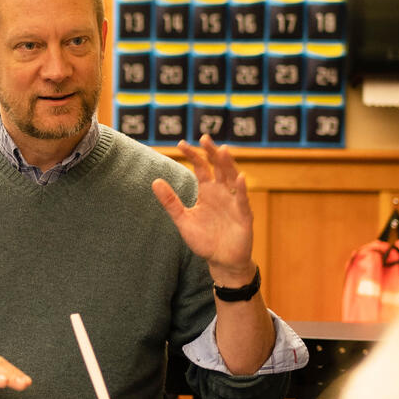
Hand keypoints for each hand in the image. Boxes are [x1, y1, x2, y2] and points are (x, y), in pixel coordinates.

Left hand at [151, 134, 256, 285]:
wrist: (221, 261)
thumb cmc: (204, 240)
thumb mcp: (183, 219)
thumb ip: (170, 202)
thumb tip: (155, 181)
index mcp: (207, 191)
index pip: (201, 167)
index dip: (193, 155)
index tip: (181, 144)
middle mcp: (221, 192)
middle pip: (218, 167)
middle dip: (212, 153)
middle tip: (204, 137)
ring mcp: (233, 202)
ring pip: (231, 178)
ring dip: (228, 164)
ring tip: (222, 150)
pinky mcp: (244, 215)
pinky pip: (242, 199)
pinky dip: (241, 189)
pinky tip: (239, 178)